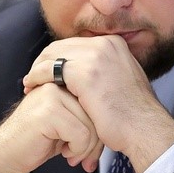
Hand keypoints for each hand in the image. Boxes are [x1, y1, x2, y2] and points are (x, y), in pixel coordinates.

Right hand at [0, 83, 102, 172]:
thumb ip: (89, 111)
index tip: (93, 147)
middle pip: (97, 111)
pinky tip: (64, 152)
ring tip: (73, 155)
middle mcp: (58, 81)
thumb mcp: (70, 121)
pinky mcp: (48, 111)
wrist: (8, 154)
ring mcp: (52, 93)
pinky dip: (77, 149)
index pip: (98, 98)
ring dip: (87, 148)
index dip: (101, 127)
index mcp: (65, 79)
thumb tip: (122, 120)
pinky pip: (81, 134)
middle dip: (97, 140)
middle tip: (86, 158)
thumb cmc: (41, 140)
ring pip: (92, 124)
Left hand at [22, 36, 173, 172]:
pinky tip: (32, 87)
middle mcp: (105, 44)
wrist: (144, 129)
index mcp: (115, 44)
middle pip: (61, 45)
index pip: (75, 43)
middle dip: (44, 61)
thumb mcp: (123, 80)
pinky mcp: (83, 72)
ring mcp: (95, 56)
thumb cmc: (134, 114)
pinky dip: (36, 77)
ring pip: (52, 54)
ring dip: (37, 68)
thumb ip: (107, 69)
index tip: (48, 71)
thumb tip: (90, 73)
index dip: (58, 57)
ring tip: (30, 83)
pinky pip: (49, 68)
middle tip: (34, 77)